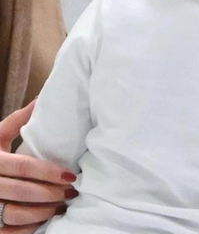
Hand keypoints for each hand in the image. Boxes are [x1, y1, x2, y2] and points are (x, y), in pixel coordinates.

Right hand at [0, 100, 76, 232]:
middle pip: (21, 191)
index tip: (70, 176)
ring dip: (42, 212)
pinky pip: (7, 231)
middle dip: (50, 193)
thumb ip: (17, 121)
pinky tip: (43, 221)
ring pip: (14, 214)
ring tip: (61, 206)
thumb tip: (42, 99)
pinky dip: (27, 229)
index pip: (22, 167)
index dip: (48, 172)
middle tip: (71, 192)